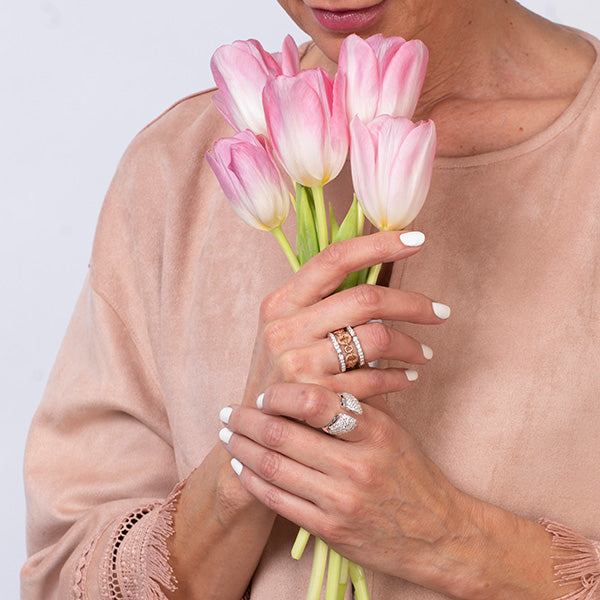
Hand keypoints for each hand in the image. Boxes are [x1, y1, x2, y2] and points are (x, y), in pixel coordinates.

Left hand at [220, 389, 564, 599]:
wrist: (440, 535)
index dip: (279, 394)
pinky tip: (242, 469)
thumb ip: (358, 402)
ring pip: (272, 467)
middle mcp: (357, 465)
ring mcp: (341, 501)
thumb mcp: (393, 431)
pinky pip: (277, 501)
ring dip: (240, 449)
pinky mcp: (330, 530)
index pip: (313, 402)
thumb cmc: (412, 474)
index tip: (264, 392)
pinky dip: (253, 482)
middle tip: (228, 411)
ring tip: (227, 436)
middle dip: (246, 420)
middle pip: (282, 435)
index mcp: (375, 432)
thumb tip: (321, 365)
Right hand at [241, 230, 450, 406]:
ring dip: (411, 345)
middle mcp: (284, 328)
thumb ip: (323, 303)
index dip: (378, 245)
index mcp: (281, 302)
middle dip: (412, 303)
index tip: (417, 240)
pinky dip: (399, 377)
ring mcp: (297, 364)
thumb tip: (379, 267)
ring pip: (376, 338)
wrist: (259, 429)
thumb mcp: (287, 330)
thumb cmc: (282, 372)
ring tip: (423, 353)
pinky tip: (407, 377)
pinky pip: (374, 379)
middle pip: (364, 299)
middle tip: (440, 312)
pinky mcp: (315, 398)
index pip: (333, 259)